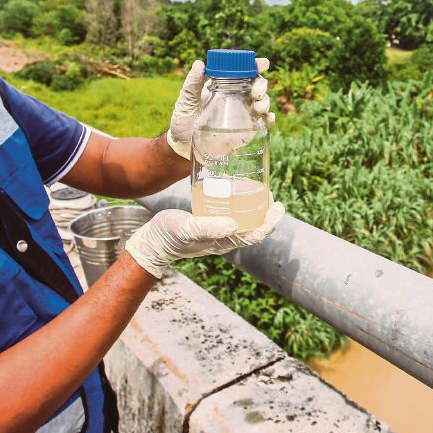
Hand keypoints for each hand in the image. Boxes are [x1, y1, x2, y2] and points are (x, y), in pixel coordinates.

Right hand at [124, 201, 285, 278]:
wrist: (152, 241)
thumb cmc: (170, 236)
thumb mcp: (189, 229)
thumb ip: (209, 228)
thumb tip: (235, 225)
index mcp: (225, 241)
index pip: (255, 234)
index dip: (270, 222)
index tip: (280, 206)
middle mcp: (224, 237)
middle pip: (253, 226)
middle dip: (265, 213)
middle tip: (270, 194)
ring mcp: (216, 231)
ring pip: (242, 220)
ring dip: (253, 208)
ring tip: (257, 190)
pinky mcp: (207, 223)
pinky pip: (229, 214)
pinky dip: (237, 204)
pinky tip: (234, 190)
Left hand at [166, 58, 274, 160]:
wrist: (183, 147)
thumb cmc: (183, 120)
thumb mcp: (186, 100)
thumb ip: (192, 83)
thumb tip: (199, 63)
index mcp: (223, 85)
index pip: (242, 71)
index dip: (255, 65)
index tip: (263, 64)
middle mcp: (236, 96)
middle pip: (257, 84)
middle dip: (262, 84)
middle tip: (256, 92)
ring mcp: (243, 113)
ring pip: (262, 101)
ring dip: (266, 101)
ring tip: (259, 107)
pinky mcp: (245, 129)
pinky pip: (262, 122)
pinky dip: (269, 119)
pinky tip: (268, 119)